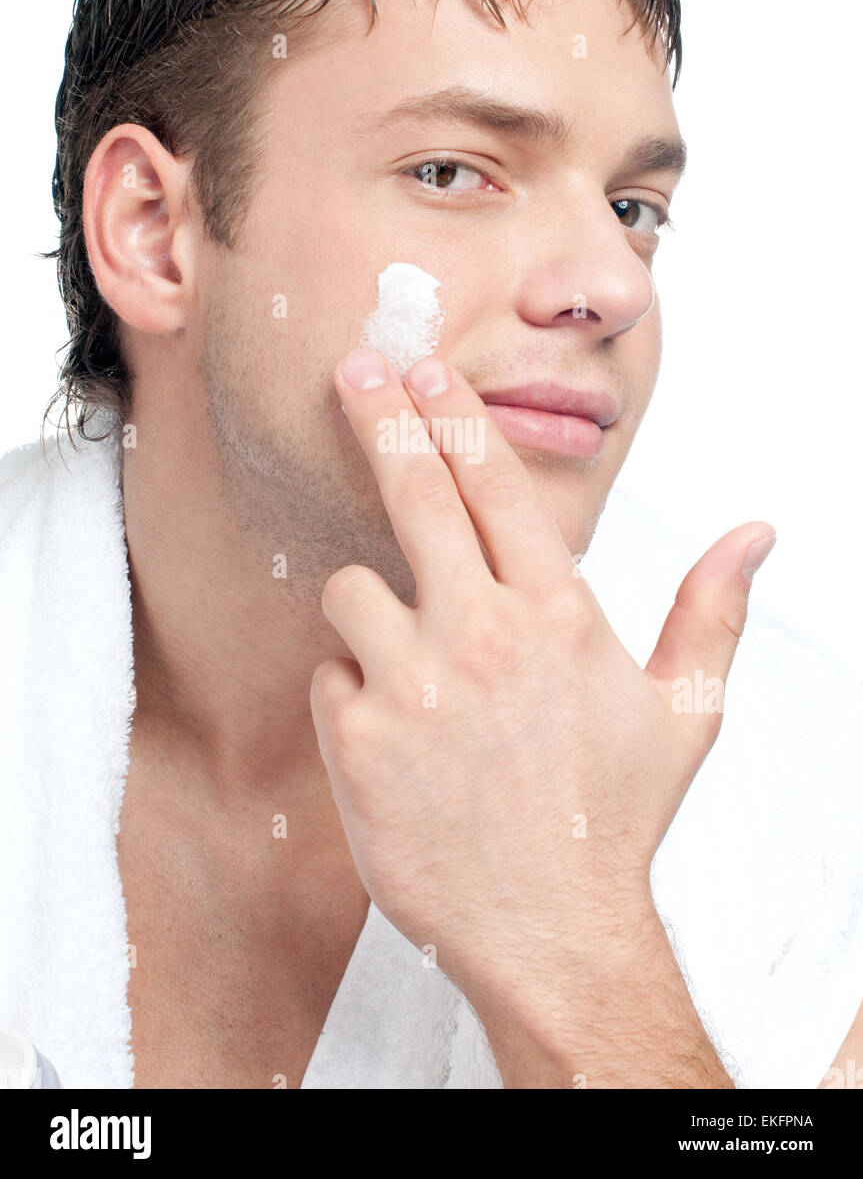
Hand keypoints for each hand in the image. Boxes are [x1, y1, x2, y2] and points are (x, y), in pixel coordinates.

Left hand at [311, 348, 773, 1066]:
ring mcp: (412, 685)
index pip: (497, 486)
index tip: (427, 370)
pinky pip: (330, 675)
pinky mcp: (356, 738)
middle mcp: (482, 635)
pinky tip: (395, 737)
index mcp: (558, 616)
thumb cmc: (612, 821)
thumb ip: (711, 611)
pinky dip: (352, 693)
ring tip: (411, 662)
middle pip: (415, 493)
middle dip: (382, 417)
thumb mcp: (683, 713)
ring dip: (371, 610)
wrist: (551, 931)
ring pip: (351, 589)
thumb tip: (754, 535)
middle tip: (353, 370)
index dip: (456, 418)